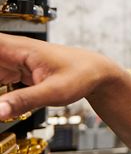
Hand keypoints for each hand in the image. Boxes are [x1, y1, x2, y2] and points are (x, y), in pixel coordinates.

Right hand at [0, 33, 120, 119]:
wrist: (97, 73)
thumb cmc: (82, 74)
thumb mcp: (54, 91)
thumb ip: (25, 101)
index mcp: (20, 49)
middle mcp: (13, 52)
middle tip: (1, 90)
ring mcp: (12, 62)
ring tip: (2, 103)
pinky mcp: (14, 72)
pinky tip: (2, 104)